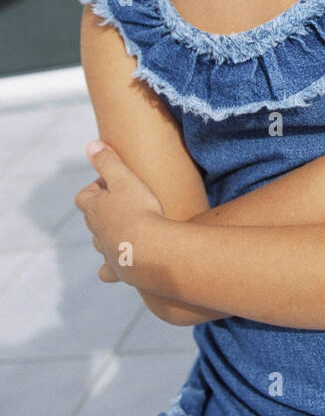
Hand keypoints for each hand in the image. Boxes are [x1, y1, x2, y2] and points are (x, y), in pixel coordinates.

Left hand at [75, 141, 165, 284]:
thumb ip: (107, 161)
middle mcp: (96, 231)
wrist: (149, 250)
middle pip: (91, 219)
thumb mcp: (124, 178)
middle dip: (103, 210)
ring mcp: (105, 251)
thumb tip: (91, 145)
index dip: (96, 188)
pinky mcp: (118, 269)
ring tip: (127, 229)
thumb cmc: (138, 210)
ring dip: (108, 235)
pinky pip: (108, 270)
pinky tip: (120, 264)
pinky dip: (112, 266)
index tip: (113, 183)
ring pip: (100, 242)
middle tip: (124, 202)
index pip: (84, 196)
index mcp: (94, 208)